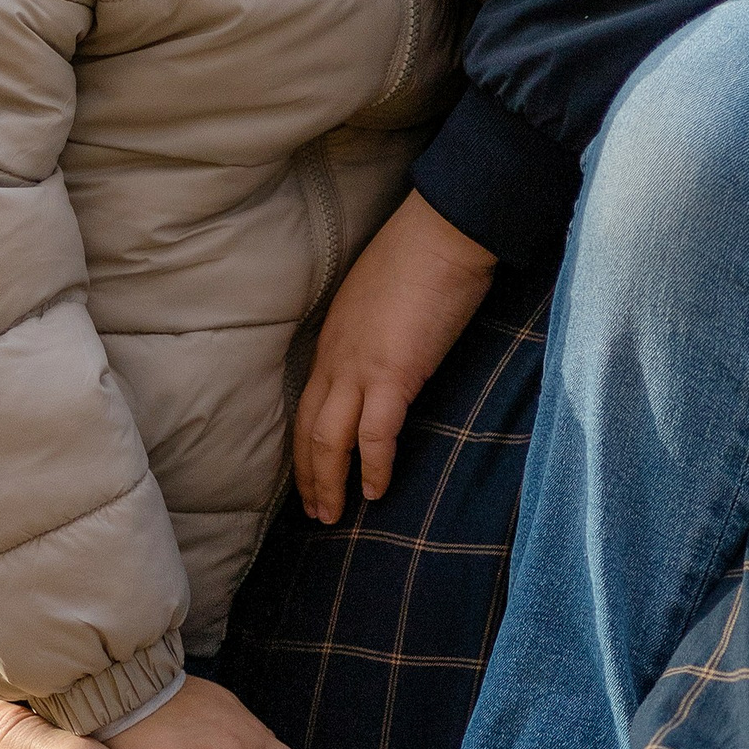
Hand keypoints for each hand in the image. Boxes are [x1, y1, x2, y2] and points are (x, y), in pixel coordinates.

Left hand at [294, 191, 496, 523]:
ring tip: (334, 516)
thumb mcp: (383, 297)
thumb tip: (393, 351)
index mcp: (333, 338)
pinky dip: (374, 466)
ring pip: (329, 439)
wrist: (442, 231)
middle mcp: (335, 357)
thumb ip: (377, 330)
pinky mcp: (394, 374)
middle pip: (308, 428)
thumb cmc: (422, 254)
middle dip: (308, 475)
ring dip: (329, 482)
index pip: (308, 402)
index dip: (306, 444)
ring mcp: (360, 366)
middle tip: (315, 511)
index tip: (310, 473)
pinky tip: (377, 492)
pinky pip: (375, 434)